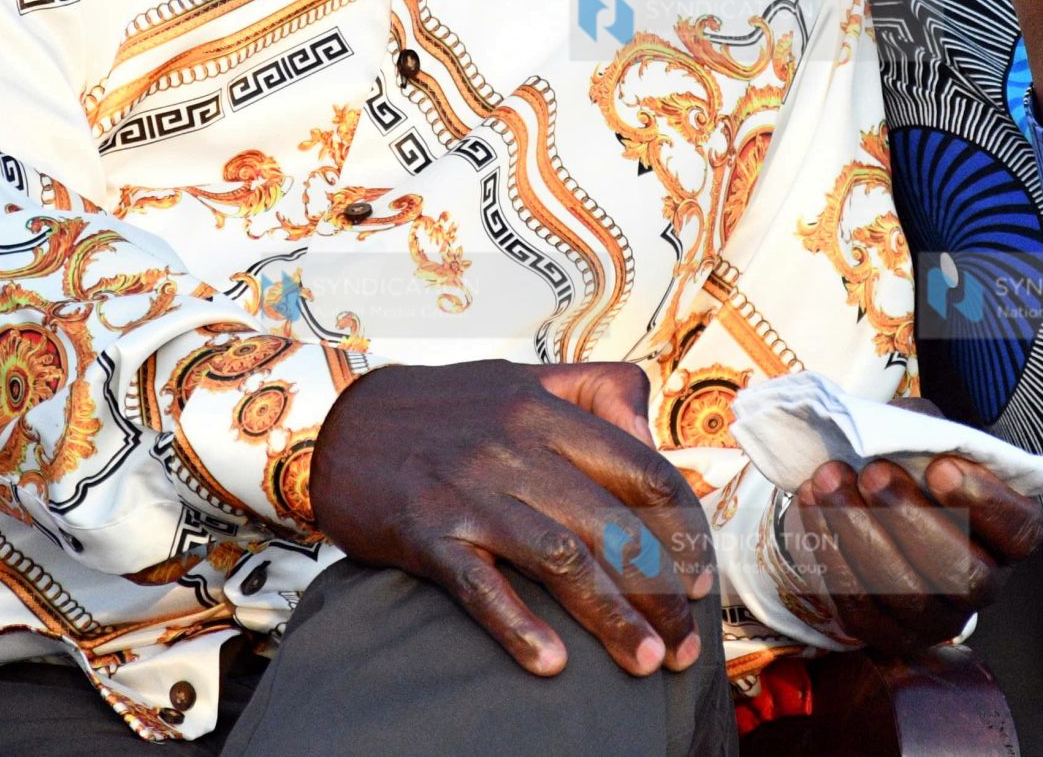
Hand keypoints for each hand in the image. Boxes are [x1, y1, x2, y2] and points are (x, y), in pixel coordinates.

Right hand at [309, 360, 715, 676]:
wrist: (339, 423)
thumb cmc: (445, 408)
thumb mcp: (523, 378)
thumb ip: (596, 393)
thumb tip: (652, 436)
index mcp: (547, 411)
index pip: (641, 469)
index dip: (682, 529)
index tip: (702, 578)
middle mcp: (516, 447)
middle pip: (612, 525)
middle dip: (661, 591)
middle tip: (687, 643)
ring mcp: (471, 491)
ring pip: (560, 558)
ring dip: (610, 615)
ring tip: (646, 660)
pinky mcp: (428, 532)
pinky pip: (480, 586)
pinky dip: (517, 626)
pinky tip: (551, 664)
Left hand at [782, 451, 1042, 652]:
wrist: (867, 502)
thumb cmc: (910, 465)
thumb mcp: (926, 434)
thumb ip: (924, 430)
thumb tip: (898, 432)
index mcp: (1008, 533)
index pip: (1019, 530)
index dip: (985, 503)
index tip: (941, 468)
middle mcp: (983, 584)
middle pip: (962, 574)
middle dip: (911, 521)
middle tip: (873, 473)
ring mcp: (937, 617)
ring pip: (906, 595)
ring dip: (861, 534)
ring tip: (829, 481)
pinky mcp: (888, 633)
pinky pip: (861, 607)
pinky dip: (831, 555)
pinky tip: (813, 507)